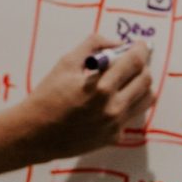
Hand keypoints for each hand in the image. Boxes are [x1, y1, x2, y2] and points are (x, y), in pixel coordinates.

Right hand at [17, 35, 154, 161]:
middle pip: (146, 80)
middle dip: (143, 65)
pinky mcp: (113, 137)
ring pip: (146, 99)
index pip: (134, 63)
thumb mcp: (66, 63)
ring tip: (127, 78)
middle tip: (133, 60)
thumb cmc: (47, 96)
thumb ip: (93, 46)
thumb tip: (116, 43)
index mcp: (101, 88)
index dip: (141, 50)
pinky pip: (131, 115)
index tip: (140, 45)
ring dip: (141, 84)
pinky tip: (113, 99)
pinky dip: (128, 103)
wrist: (35, 133)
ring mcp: (115, 125)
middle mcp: (112, 108)